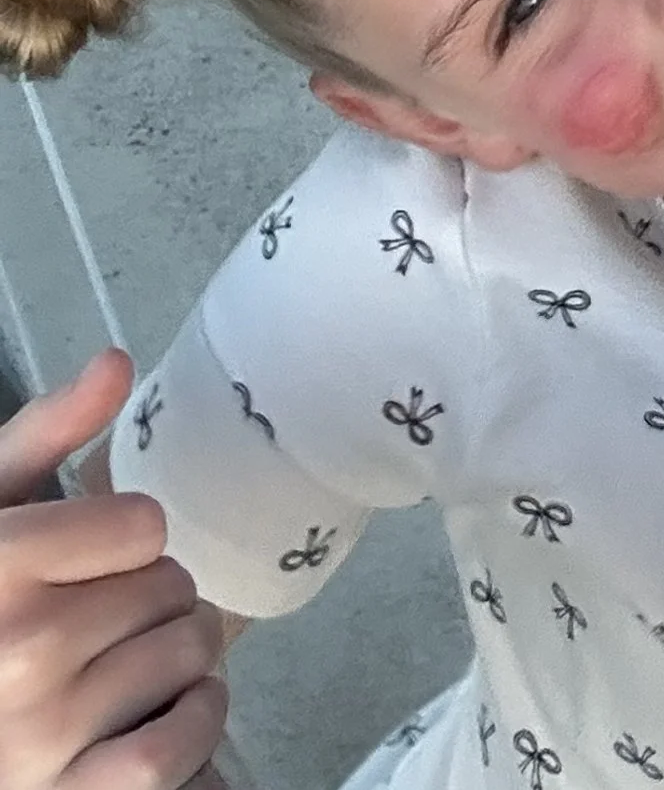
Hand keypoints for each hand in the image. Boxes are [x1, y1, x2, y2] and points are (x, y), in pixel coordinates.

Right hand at [0, 354, 227, 789]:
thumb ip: (44, 434)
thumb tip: (116, 362)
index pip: (144, 525)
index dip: (130, 537)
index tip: (100, 555)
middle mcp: (18, 649)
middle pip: (171, 589)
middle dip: (158, 594)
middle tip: (118, 612)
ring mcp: (41, 733)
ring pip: (186, 658)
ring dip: (184, 654)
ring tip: (140, 655)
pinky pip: (171, 750)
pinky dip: (195, 724)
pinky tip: (171, 706)